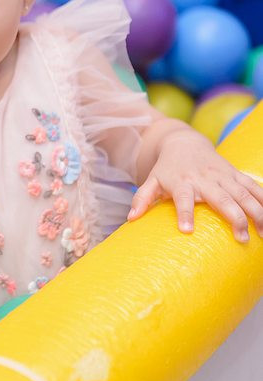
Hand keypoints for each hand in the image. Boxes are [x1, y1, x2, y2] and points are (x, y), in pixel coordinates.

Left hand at [128, 128, 262, 241]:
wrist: (183, 143)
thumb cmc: (166, 169)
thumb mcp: (151, 181)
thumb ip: (142, 198)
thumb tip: (131, 218)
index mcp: (182, 182)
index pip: (182, 198)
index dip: (184, 213)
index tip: (186, 230)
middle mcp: (204, 178)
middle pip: (222, 198)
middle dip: (234, 217)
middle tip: (241, 238)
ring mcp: (223, 175)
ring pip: (243, 193)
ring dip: (256, 212)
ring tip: (262, 233)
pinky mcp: (235, 174)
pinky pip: (253, 186)